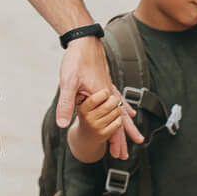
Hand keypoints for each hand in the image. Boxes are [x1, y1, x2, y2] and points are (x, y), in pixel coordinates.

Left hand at [56, 34, 139, 155]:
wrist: (84, 40)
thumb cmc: (76, 59)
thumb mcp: (67, 82)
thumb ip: (65, 104)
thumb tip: (61, 124)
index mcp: (102, 97)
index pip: (112, 124)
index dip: (115, 141)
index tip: (117, 155)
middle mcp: (110, 94)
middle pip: (120, 122)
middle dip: (122, 140)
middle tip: (124, 155)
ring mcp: (110, 89)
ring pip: (121, 113)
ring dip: (126, 127)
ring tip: (135, 138)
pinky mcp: (106, 83)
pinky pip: (119, 101)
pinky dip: (125, 110)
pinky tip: (130, 114)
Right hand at [79, 88, 125, 146]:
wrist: (85, 136)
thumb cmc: (87, 115)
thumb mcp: (83, 104)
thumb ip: (89, 94)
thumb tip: (101, 80)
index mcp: (82, 109)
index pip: (94, 99)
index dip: (103, 93)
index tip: (106, 91)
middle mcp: (88, 119)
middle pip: (107, 106)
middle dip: (114, 100)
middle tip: (114, 98)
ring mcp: (96, 127)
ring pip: (114, 113)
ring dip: (117, 108)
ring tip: (114, 107)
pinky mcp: (104, 134)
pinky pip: (118, 122)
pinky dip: (119, 117)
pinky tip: (114, 116)